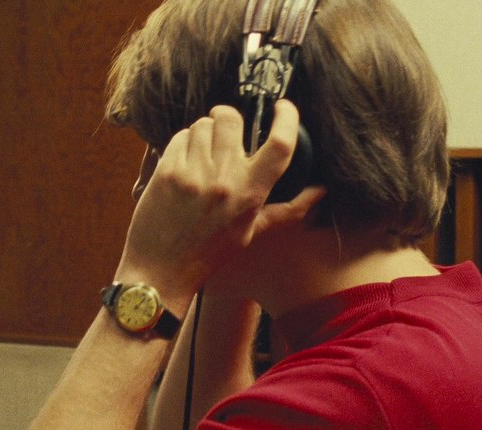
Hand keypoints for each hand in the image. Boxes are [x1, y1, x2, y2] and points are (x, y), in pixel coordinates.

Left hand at [116, 100, 323, 300]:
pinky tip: (184, 162)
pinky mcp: (166, 171)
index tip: (284, 107)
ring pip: (202, 124)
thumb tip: (320, 190)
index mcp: (249, 194)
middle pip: (232, 119)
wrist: (160, 270)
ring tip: (203, 152)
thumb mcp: (252, 232)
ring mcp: (192, 173)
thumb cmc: (208, 253)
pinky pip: (179, 137)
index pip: (280, 146)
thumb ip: (287, 209)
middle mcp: (223, 180)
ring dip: (205, 131)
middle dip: (230, 118)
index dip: (287, 119)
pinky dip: (183, 143)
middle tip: (227, 131)